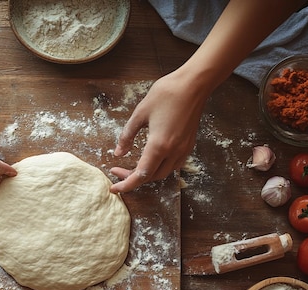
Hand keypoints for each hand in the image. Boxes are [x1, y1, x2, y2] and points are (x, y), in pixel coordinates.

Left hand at [109, 71, 207, 192]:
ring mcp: (183, 150)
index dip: (126, 185)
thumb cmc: (166, 94)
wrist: (194, 84)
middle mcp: (173, 152)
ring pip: (163, 173)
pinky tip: (151, 158)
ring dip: (147, 174)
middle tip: (119, 170)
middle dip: (133, 178)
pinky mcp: (189, 145)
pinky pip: (173, 165)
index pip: (141, 175)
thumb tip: (118, 153)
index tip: (114, 188)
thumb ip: (127, 136)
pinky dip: (159, 167)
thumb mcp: (140, 113)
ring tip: (132, 166)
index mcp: (159, 145)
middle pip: (152, 177)